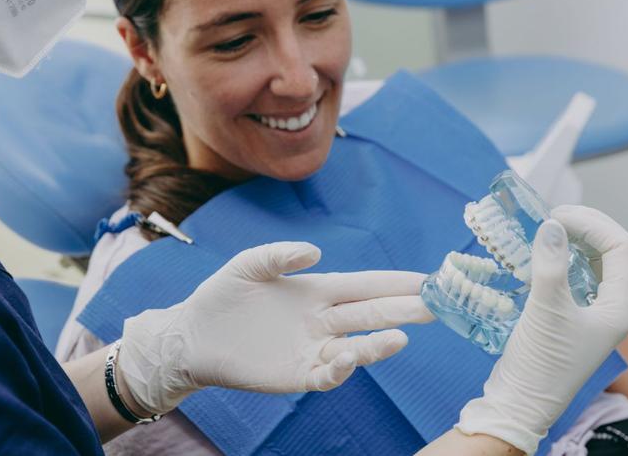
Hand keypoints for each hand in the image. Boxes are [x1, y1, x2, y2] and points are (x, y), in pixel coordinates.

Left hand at [118, 242, 433, 414]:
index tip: (426, 279)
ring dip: (379, 343)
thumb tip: (315, 252)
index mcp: (316, 290)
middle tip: (436, 306)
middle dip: (403, 309)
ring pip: (357, 346)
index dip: (395, 282)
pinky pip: (326, 374)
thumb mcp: (249, 264)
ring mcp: (312, 348)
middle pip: (371, 313)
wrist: (192, 336)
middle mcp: (322, 320)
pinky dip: (342, 367)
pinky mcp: (296, 374)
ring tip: (401, 336)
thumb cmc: (222, 296)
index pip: (365, 285)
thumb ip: (280, 254)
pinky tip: (349, 356)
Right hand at [456, 206, 627, 453]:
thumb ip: (551, 264)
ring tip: (545, 231)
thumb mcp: (547, 310)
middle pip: (610, 252)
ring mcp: (592, 313)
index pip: (621, 248)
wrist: (521, 402)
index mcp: (620, 307)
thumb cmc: (542, 363)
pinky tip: (537, 257)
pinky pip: (573, 277)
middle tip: (551, 218)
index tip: (557, 217)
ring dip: (571, 242)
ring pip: (592, 263)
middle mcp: (612, 308)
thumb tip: (552, 225)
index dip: (593, 225)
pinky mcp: (571, 317)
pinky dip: (559, 260)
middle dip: (584, 228)